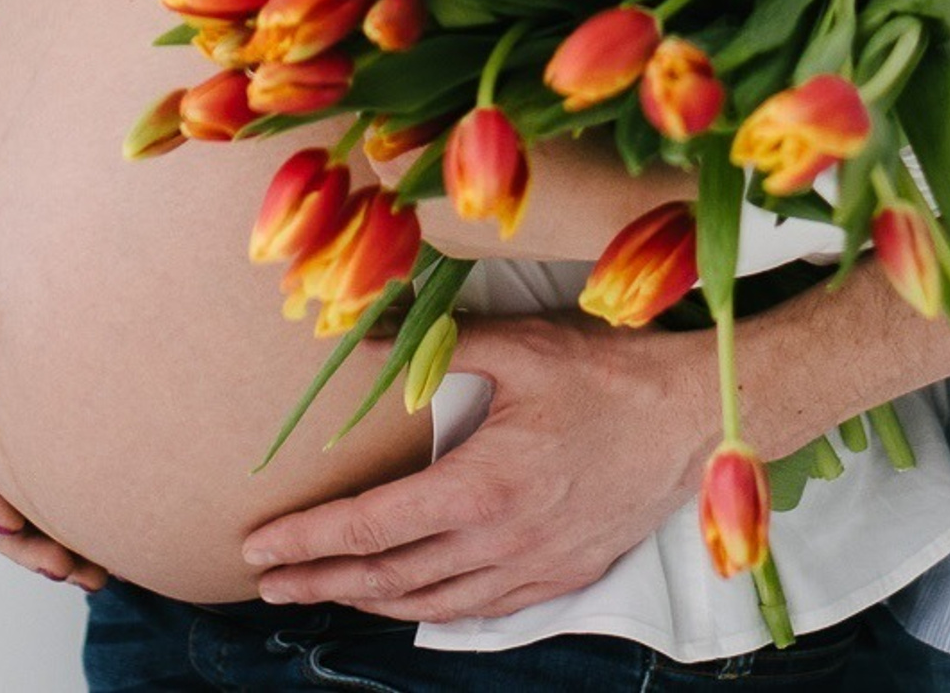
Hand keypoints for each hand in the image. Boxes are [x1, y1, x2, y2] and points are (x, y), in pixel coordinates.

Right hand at [0, 341, 106, 591]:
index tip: (8, 522)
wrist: (27, 305)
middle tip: (64, 567)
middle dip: (31, 550)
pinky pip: (73, 506)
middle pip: (3, 525)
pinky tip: (125, 552)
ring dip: (66, 555)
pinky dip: (95, 531)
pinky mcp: (59, 469)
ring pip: (40, 527)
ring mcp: (21, 475)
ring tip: (98, 575)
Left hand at [242, 313, 715, 620]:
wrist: (691, 421)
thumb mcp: (519, 348)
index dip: (308, 540)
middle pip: (387, 578)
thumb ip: (434, 348)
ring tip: (323, 589)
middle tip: (268, 581)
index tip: (259, 547)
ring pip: (427, 603)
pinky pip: (476, 610)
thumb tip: (361, 338)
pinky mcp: (556, 578)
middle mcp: (497, 543)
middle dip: (320, 581)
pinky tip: (408, 599)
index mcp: (479, 488)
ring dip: (366, 600)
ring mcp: (529, 569)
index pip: (370, 528)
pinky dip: (428, 608)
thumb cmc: (606, 376)